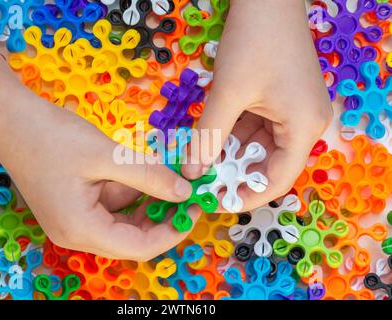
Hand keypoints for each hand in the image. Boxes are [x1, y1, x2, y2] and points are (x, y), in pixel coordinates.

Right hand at [0, 2, 194, 260]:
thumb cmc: (53, 136)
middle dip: (163, 217)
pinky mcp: (73, 205)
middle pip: (132, 238)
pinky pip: (110, 206)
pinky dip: (130, 192)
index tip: (195, 207)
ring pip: (123, 221)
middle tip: (188, 192)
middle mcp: (76, 234)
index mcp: (82, 230)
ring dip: (148, 202)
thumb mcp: (108, 155)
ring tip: (171, 177)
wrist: (9, 119)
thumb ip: (149, 176)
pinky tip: (144, 172)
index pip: (140, 247)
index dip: (173, 230)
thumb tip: (185, 193)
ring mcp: (73, 220)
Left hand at [182, 0, 332, 211]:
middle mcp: (305, 124)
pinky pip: (257, 128)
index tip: (216, 202)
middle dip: (235, 173)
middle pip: (269, 164)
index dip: (246, 195)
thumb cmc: (254, 41)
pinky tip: (211, 139)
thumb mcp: (228, 94)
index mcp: (304, 127)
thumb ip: (209, 136)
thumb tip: (192, 172)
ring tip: (201, 162)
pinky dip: (234, 135)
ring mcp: (294, 112)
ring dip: (231, 154)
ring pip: (259, 147)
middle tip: (203, 182)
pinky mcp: (281, 101)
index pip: (277, 179)